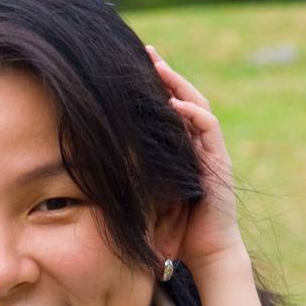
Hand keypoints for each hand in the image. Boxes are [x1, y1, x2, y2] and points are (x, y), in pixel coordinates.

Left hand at [147, 46, 244, 270]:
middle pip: (183, 99)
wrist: (205, 254)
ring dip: (178, 85)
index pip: (168, 109)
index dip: (153, 87)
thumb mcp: (142, 197)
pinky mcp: (218, 163)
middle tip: (145, 51)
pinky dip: (192, 114)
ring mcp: (210, 152)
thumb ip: (127, 179)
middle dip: (165, 74)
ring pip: (197, 107)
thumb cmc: (172, 230)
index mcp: (180, 150)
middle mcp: (196, 145)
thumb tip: (86, 169)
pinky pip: (208, 130)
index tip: (129, 68)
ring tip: (159, 67)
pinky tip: (174, 104)